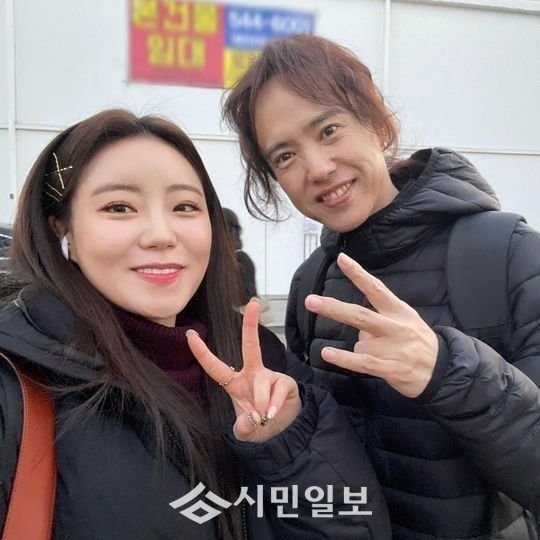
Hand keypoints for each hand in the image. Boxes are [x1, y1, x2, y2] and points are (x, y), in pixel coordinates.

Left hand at [186, 298, 301, 441]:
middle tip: (253, 302)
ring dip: (260, 403)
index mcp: (235, 382)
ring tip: (263, 416)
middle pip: (250, 345)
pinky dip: (273, 406)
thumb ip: (243, 428)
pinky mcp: (285, 382)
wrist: (283, 431)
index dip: (202, 352)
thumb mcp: (245, 430)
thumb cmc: (258, 424)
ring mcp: (269, 376)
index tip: (190, 334)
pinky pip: (277, 391)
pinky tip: (272, 413)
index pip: (215, 366)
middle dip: (251, 323)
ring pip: (261, 383)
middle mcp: (252, 374)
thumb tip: (252, 419)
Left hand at [305, 253, 438, 397]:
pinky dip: (342, 359)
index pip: (376, 288)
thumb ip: (381, 318)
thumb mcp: (407, 321)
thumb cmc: (419, 342)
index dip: (358, 274)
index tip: (341, 258)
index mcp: (399, 311)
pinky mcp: (390, 368)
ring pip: (359, 343)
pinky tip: (327, 354)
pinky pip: (361, 362)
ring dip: (360, 348)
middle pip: (360, 315)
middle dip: (333, 308)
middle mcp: (395, 327)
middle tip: (311, 301)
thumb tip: (357, 326)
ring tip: (379, 353)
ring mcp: (393, 348)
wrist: (444, 371)